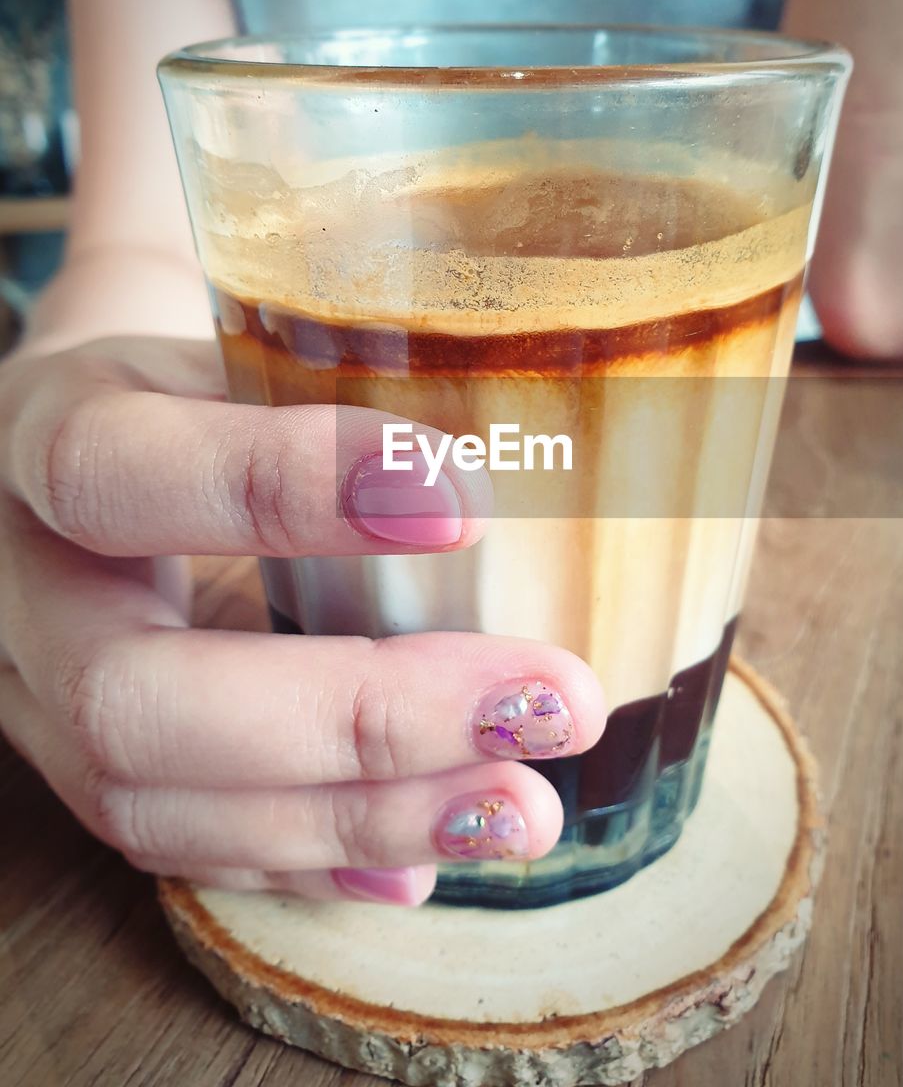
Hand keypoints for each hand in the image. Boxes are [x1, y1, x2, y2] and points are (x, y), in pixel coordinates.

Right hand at [0, 337, 605, 903]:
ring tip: (524, 804)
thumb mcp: (240, 342)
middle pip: (133, 699)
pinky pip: (187, 849)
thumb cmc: (191, 385)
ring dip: (362, 820)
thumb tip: (546, 401)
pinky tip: (424, 863)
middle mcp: (26, 591)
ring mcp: (41, 700)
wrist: (100, 456)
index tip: (466, 500)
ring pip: (161, 804)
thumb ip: (346, 365)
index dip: (282, 490)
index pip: (121, 473)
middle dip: (358, 718)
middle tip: (542, 708)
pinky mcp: (92, 773)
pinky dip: (318, 863)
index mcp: (45, 439)